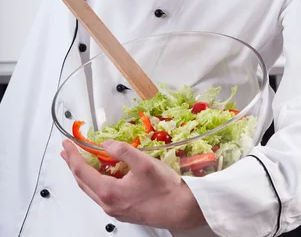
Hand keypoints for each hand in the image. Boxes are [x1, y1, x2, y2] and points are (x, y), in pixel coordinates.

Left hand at [61, 139, 205, 230]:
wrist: (181, 210)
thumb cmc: (165, 188)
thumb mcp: (145, 163)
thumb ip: (123, 151)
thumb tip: (105, 144)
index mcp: (109, 192)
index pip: (82, 171)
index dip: (72, 156)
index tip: (66, 143)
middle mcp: (108, 204)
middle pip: (82, 182)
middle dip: (73, 164)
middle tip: (67, 150)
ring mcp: (115, 209)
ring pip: (91, 190)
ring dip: (83, 173)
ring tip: (79, 160)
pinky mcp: (123, 210)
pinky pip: (102, 194)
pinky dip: (95, 180)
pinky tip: (101, 173)